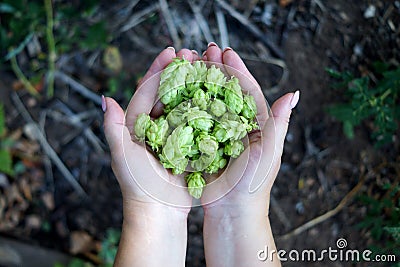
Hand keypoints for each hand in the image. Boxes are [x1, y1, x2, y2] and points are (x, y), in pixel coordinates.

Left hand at [103, 47, 200, 266]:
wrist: (158, 213)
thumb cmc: (138, 186)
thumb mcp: (123, 155)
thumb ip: (113, 128)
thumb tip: (104, 98)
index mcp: (136, 125)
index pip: (146, 90)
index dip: (157, 69)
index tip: (171, 52)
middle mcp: (154, 128)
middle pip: (166, 93)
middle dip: (179, 72)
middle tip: (193, 54)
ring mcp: (172, 136)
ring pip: (184, 105)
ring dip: (193, 86)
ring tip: (206, 69)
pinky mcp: (187, 147)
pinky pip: (196, 123)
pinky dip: (205, 109)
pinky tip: (216, 97)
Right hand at [200, 44, 297, 266]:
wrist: (232, 212)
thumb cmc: (253, 184)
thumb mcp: (269, 151)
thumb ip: (278, 123)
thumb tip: (294, 94)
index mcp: (257, 124)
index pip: (247, 90)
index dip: (237, 70)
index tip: (226, 52)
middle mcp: (239, 125)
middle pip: (227, 91)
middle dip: (217, 69)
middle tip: (204, 50)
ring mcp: (220, 134)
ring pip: (210, 102)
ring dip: (201, 83)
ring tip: (190, 65)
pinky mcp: (204, 144)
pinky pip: (195, 120)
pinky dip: (188, 105)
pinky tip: (178, 93)